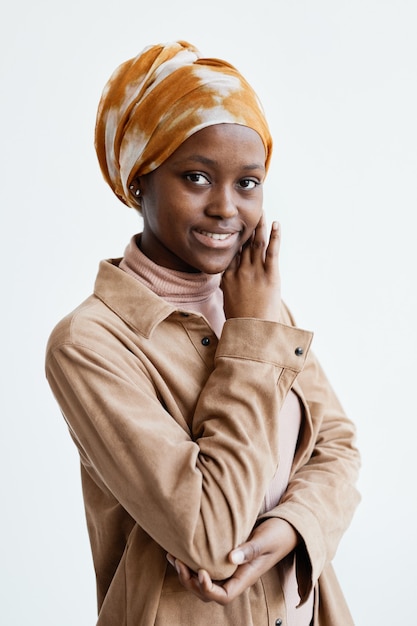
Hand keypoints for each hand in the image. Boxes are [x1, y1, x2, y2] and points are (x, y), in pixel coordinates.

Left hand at [167, 518, 297, 604]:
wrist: (287, 527)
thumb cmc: (278, 534)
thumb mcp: (266, 540)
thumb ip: (250, 549)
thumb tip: (230, 557)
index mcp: (246, 577)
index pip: (223, 596)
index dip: (208, 589)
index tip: (200, 571)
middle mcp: (236, 576)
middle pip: (208, 593)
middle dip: (190, 581)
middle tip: (179, 562)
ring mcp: (230, 569)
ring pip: (204, 582)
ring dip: (187, 573)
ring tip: (173, 557)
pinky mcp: (225, 558)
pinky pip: (206, 567)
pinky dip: (191, 562)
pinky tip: (180, 550)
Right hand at [221, 213, 280, 321]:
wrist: (251, 331)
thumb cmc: (240, 321)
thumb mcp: (228, 301)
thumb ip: (229, 287)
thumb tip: (228, 281)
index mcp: (227, 277)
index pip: (229, 252)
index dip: (232, 237)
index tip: (232, 224)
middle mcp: (239, 271)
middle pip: (241, 243)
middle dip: (244, 226)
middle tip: (246, 211)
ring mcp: (254, 272)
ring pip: (256, 242)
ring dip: (259, 225)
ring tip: (261, 211)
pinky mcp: (270, 275)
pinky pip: (272, 251)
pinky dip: (275, 236)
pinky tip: (276, 224)